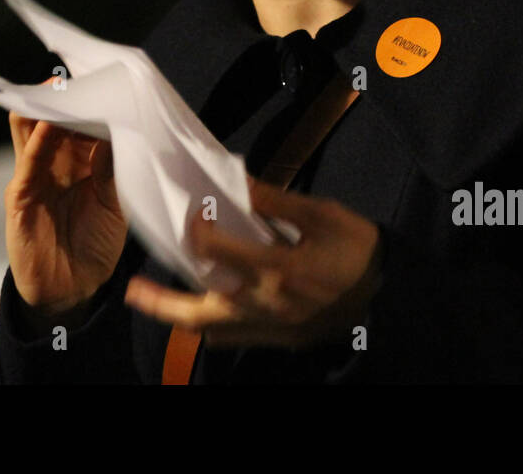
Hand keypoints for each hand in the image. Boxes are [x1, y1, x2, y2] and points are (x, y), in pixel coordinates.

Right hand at [4, 83, 127, 316]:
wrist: (73, 290)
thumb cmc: (94, 245)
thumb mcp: (113, 204)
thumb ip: (111, 169)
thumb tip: (115, 127)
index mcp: (80, 163)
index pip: (82, 122)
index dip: (92, 102)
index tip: (107, 79)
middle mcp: (55, 164)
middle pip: (56, 119)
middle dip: (68, 97)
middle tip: (83, 73)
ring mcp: (34, 177)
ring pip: (33, 130)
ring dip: (46, 108)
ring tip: (60, 86)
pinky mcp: (19, 196)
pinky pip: (27, 161)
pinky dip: (37, 139)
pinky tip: (48, 123)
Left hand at [124, 177, 384, 348]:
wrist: (390, 294)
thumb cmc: (357, 248)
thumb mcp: (322, 214)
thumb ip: (276, 202)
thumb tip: (236, 183)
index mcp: (278, 270)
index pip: (217, 253)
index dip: (196, 231)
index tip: (192, 212)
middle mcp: (267, 305)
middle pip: (200, 310)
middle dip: (162, 302)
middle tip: (132, 291)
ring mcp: (272, 328)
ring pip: (213, 329)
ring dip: (181, 314)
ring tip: (155, 299)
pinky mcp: (280, 339)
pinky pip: (236, 338)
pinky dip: (212, 325)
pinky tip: (203, 307)